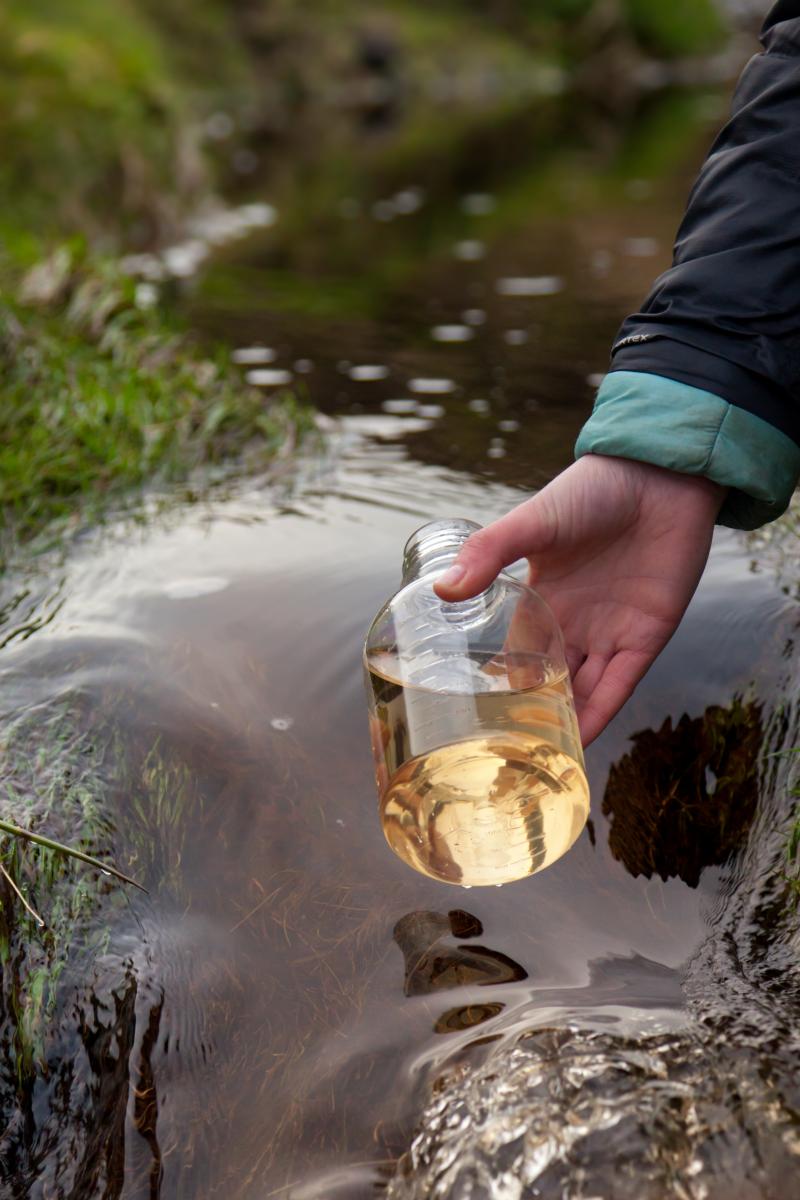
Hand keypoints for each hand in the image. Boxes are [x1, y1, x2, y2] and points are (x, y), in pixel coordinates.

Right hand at [434, 455, 725, 744]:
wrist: (661, 475)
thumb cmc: (593, 489)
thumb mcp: (532, 521)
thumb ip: (489, 553)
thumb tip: (442, 590)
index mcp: (541, 597)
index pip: (515, 654)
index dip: (499, 686)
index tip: (474, 722)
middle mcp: (574, 622)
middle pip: (549, 681)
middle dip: (532, 716)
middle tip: (503, 757)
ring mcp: (610, 632)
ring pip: (584, 692)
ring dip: (566, 726)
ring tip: (538, 764)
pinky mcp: (647, 637)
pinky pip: (620, 686)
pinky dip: (601, 715)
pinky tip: (581, 744)